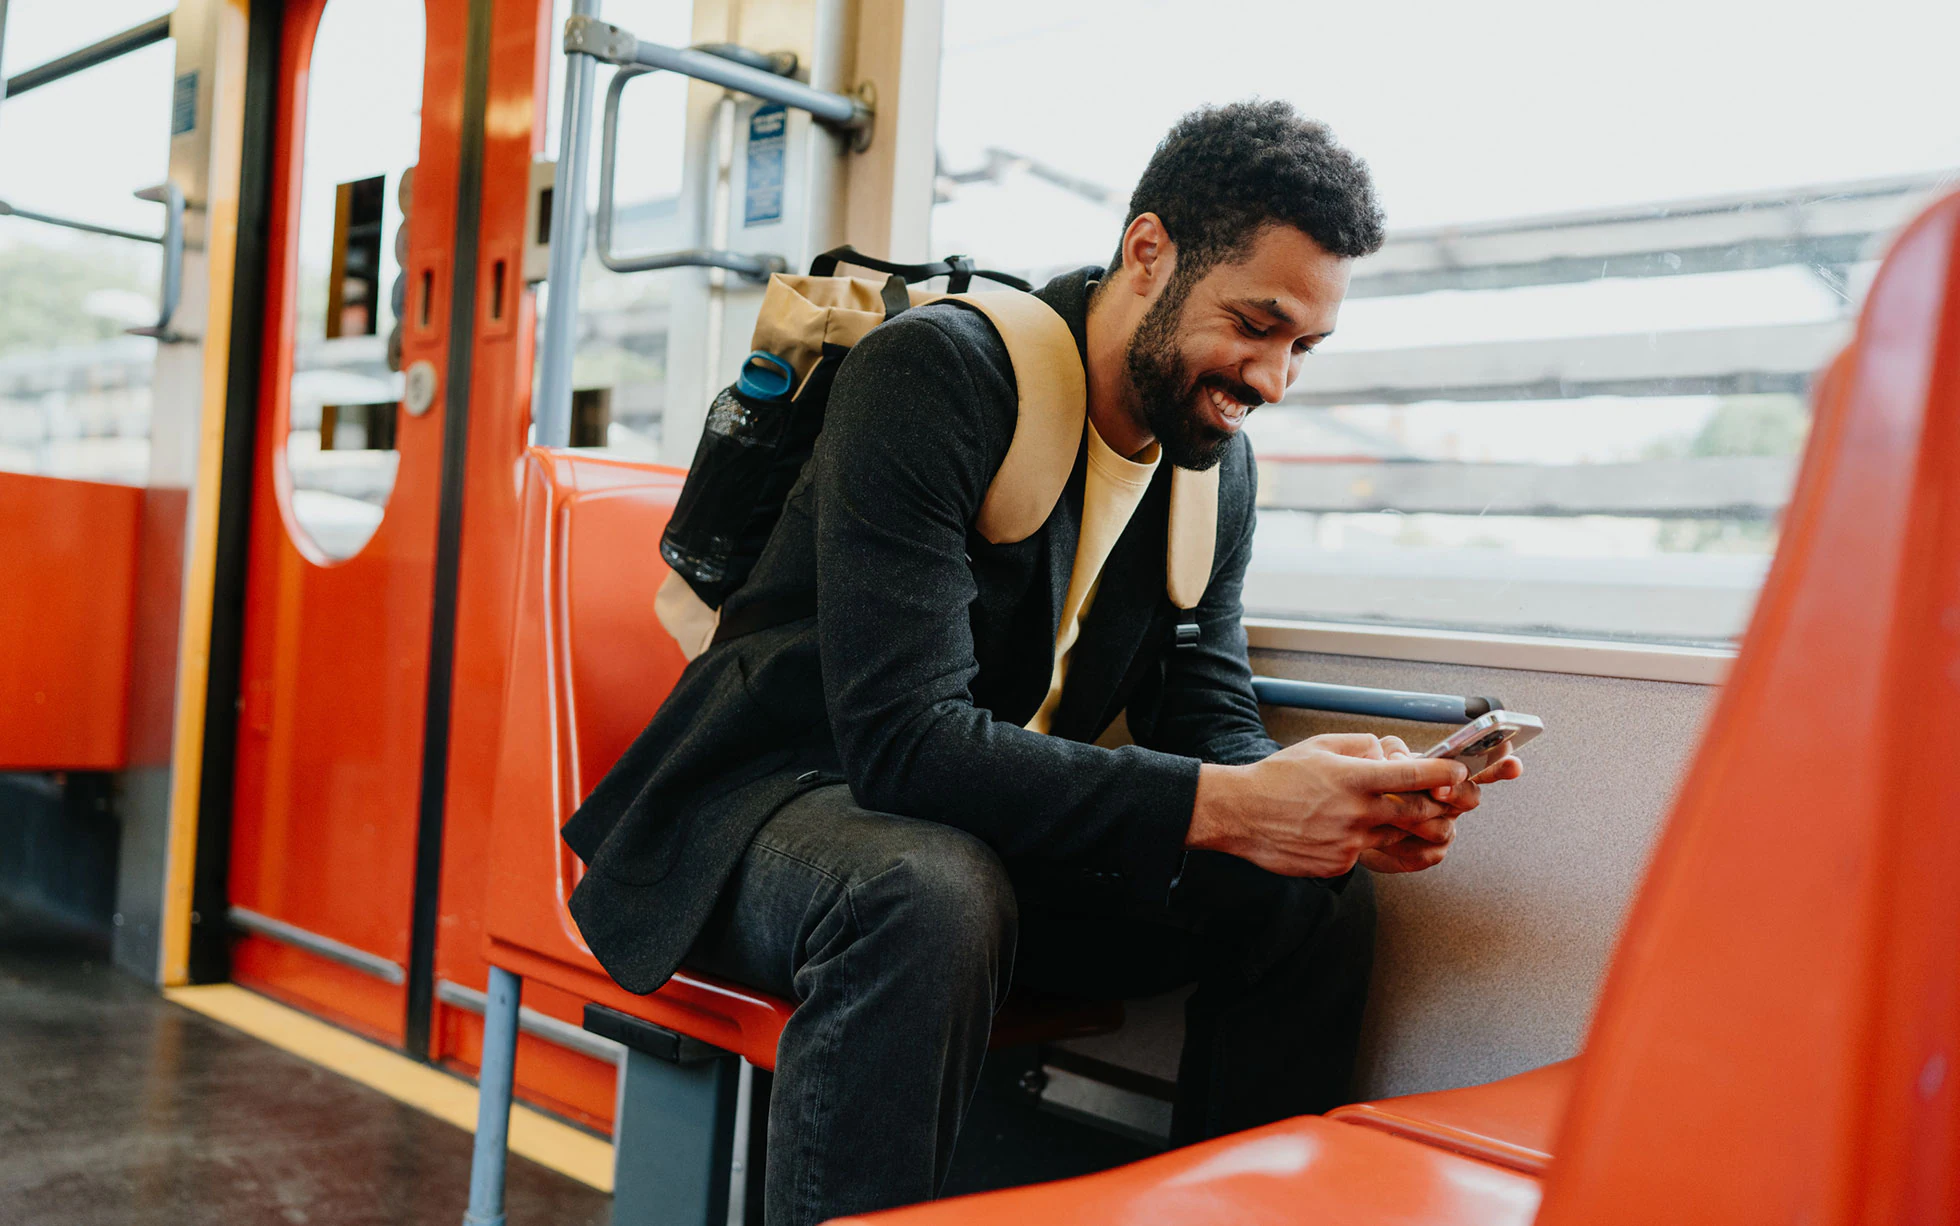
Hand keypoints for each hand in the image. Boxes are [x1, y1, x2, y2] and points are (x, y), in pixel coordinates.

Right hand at [1188, 733, 1468, 877]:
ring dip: (1401, 826)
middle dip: (1436, 807)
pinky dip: (1365, 840)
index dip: (1443, 775)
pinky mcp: (1339, 864)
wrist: (1240, 814)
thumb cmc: (1276, 778)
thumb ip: (1361, 746)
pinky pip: (1367, 853)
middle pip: (1417, 814)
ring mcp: (1349, 843)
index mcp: (1353, 778)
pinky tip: (1340, 829)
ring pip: (1395, 836)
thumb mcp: (1319, 746)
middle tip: (1440, 800)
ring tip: (1380, 812)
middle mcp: (1356, 813)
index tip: (1457, 773)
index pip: (1413, 776)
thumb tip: (1390, 754)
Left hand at [1356, 737, 1524, 872]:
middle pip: (1471, 797)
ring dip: (1415, 821)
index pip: (1481, 766)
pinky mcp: (1428, 854)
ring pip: (1445, 828)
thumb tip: (1400, 758)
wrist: (1349, 822)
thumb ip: (1392, 750)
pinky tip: (1383, 840)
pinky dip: (1401, 846)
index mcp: (1445, 774)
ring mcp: (1443, 828)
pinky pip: (1426, 853)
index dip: (1500, 765)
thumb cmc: (1369, 786)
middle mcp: (1451, 801)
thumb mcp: (1377, 758)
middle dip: (1456, 792)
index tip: (1514, 764)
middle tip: (1437, 789)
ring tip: (1388, 815)